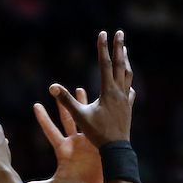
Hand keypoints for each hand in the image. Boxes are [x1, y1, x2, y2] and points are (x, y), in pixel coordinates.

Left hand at [24, 88, 104, 182]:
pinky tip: (101, 104)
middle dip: (63, 104)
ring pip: (84, 119)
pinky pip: (98, 128)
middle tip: (59, 88)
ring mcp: (86, 144)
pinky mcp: (98, 147)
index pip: (50, 130)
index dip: (43, 118)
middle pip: (67, 119)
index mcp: (61, 150)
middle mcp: (73, 144)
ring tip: (81, 89)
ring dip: (83, 105)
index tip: (36, 105)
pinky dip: (99, 116)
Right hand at [50, 30, 135, 146]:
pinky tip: (129, 83)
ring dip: (125, 62)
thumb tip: (52, 87)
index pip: (105, 64)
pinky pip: (130, 91)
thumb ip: (66, 100)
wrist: (116, 149)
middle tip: (120, 33)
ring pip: (127, 76)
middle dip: (119, 47)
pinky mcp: (128, 108)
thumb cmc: (97, 133)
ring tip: (125, 52)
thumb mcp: (79, 116)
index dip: (103, 47)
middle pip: (120, 65)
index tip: (103, 33)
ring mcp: (125, 100)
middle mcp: (119, 92)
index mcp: (108, 91)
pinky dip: (128, 83)